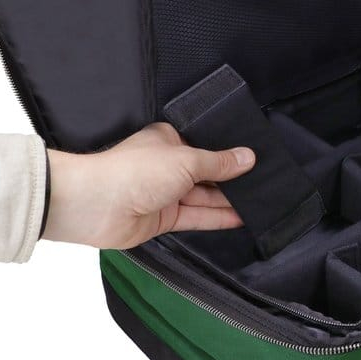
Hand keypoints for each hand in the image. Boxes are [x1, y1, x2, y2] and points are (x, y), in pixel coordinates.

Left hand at [42, 122, 254, 248]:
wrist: (95, 205)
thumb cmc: (132, 170)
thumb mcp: (186, 160)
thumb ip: (219, 163)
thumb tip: (247, 157)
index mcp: (169, 140)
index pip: (206, 146)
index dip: (229, 153)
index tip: (256, 158)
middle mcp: (168, 166)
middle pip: (207, 173)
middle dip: (232, 179)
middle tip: (265, 183)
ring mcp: (165, 193)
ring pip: (204, 197)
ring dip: (229, 201)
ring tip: (261, 202)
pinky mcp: (164, 219)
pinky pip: (196, 217)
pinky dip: (217, 218)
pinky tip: (240, 218)